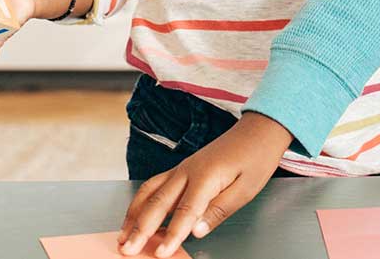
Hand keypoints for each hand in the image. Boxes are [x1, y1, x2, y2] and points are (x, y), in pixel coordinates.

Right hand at [119, 113, 292, 256]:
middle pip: (158, 203)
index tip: (161, 253)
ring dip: (133, 215)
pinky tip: (134, 215)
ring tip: (123, 235)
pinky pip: (153, 186)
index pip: (185, 212)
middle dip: (140, 229)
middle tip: (127, 250)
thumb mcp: (246, 189)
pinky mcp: (180, 169)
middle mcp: (187, 171)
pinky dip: (140, 202)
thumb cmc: (254, 159)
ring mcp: (181, 169)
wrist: (256, 132)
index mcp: (205, 176)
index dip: (171, 235)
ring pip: (149, 192)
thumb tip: (196, 232)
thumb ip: (219, 211)